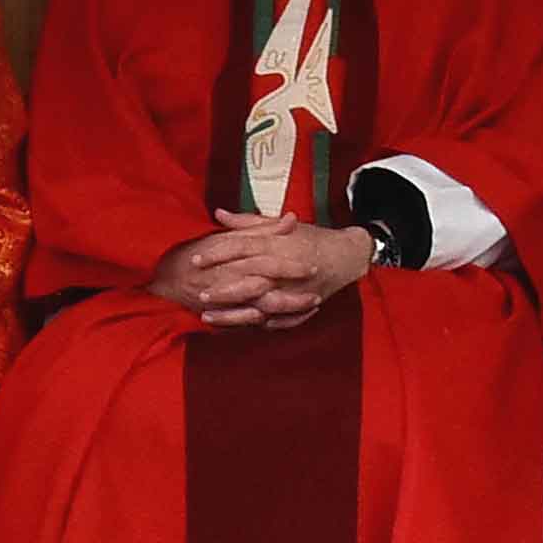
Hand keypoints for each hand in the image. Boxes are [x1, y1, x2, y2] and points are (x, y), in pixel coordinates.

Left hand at [149, 213, 373, 326]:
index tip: (194, 260)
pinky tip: (231, 329)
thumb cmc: (312, 238)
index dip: (216, 254)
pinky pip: (274, 321)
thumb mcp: (281, 225)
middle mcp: (284, 270)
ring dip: (233, 314)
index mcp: (277, 245)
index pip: (242, 248)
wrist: (347, 257)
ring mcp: (293, 292)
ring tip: (207, 317)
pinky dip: (253, 326)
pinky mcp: (300, 308)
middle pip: (248, 280)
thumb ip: (248, 222)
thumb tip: (217, 214)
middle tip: (198, 292)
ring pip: (259, 307)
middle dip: (222, 289)